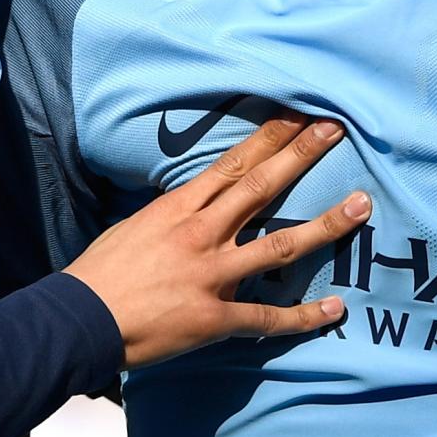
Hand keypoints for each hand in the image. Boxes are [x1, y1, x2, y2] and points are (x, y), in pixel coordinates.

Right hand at [67, 113, 369, 366]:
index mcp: (179, 209)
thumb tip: (200, 204)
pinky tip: (336, 309)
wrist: (75, 322)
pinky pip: (268, 317)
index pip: (233, 164)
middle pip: (262, 187)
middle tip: (335, 130)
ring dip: (325, 225)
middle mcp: (201, 235)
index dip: (269, 138)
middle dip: (302, 156)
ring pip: (280, 246)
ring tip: (361, 205)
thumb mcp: (134, 227)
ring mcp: (211, 276)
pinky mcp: (215, 317)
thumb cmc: (100, 275)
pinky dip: (305, 316)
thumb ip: (174, 216)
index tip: (297, 114)